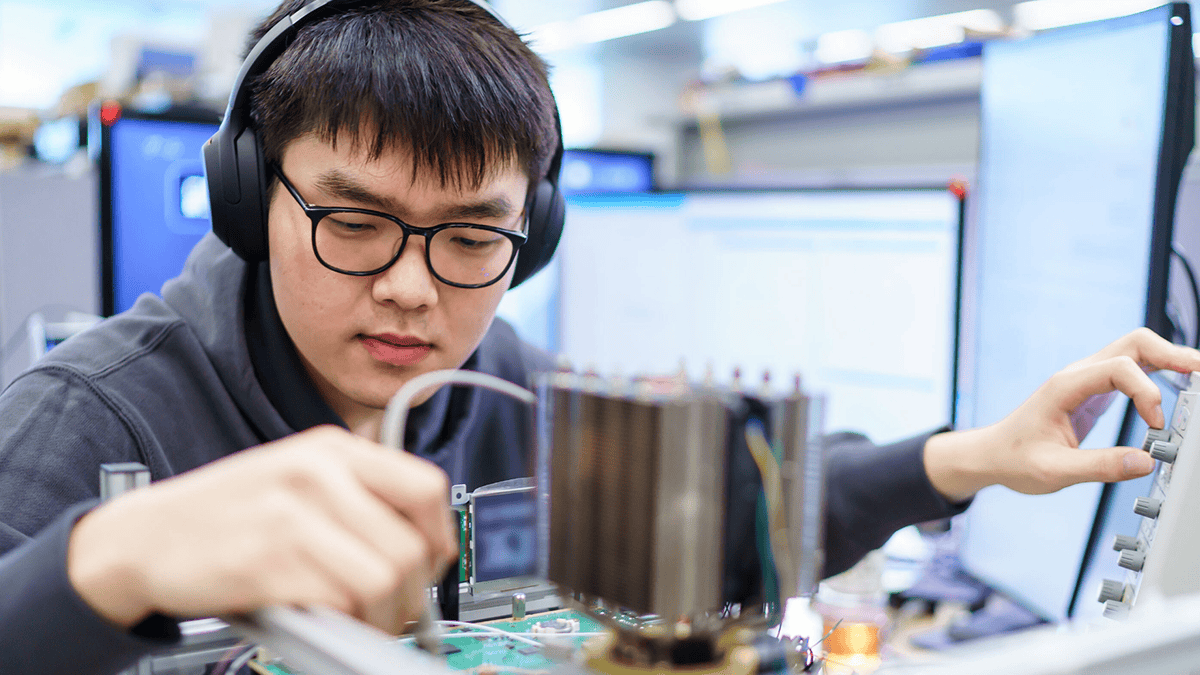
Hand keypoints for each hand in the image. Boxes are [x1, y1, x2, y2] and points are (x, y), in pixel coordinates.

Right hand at [66, 426, 457, 633]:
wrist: (143, 537)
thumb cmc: (227, 515)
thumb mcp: (297, 479)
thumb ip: (357, 499)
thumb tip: (422, 549)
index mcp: (333, 449)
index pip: (426, 487)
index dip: (439, 537)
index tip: (429, 566)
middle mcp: (318, 472)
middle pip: (411, 544)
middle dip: (415, 593)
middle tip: (398, 611)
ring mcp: (292, 514)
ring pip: (386, 578)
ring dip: (385, 616)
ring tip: (364, 622)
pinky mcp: (268, 560)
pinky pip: (341, 602)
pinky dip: (344, 624)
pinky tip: (326, 621)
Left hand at [925, 328, 1199, 501]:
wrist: (992, 454)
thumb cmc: (1015, 460)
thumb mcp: (1053, 471)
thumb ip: (1099, 467)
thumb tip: (1145, 462)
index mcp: (1066, 386)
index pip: (1119, 368)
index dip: (1147, 393)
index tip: (1156, 427)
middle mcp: (1077, 376)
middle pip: (1134, 343)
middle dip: (1172, 353)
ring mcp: (1087, 380)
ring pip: (1135, 351)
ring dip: (1169, 359)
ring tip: (1197, 378)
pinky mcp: (1094, 392)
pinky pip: (1131, 371)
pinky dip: (1157, 374)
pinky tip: (1177, 389)